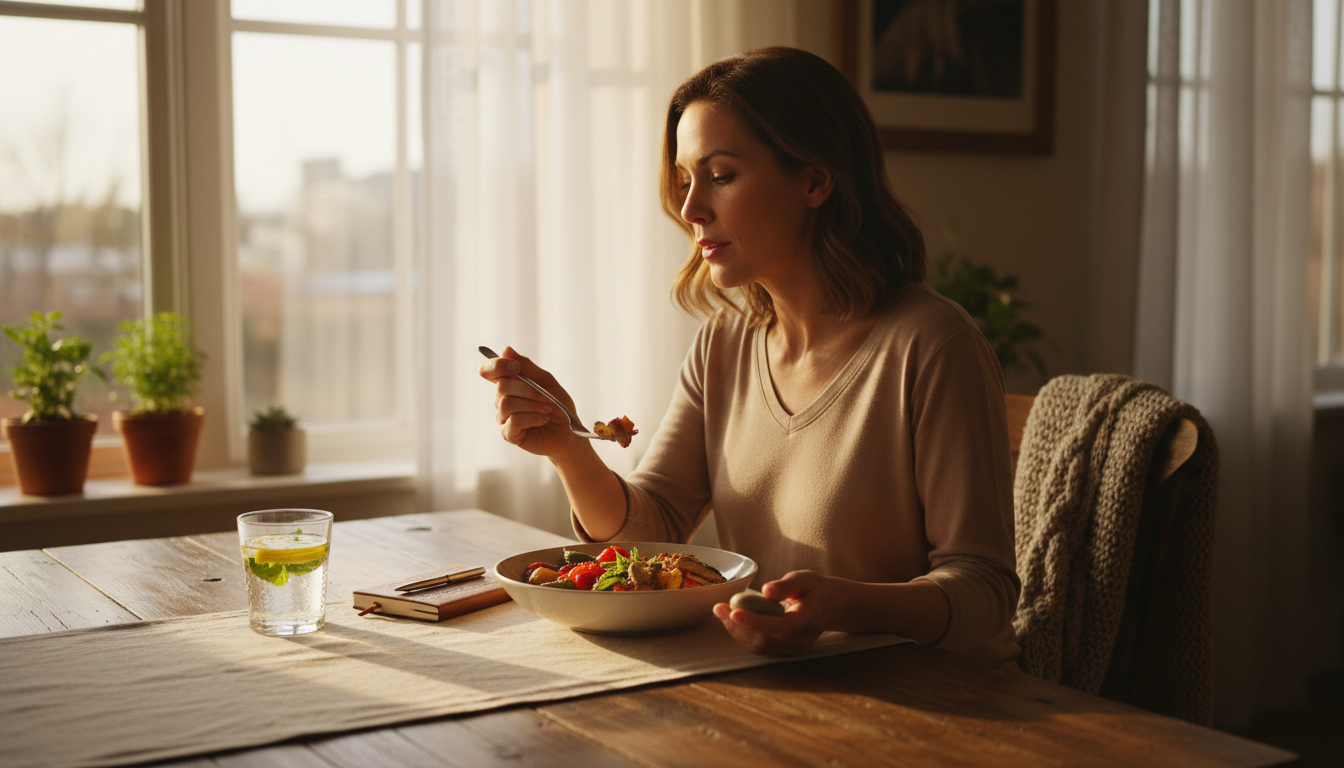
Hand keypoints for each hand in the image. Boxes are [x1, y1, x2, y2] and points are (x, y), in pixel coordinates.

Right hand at [479, 346, 582, 457]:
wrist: (569, 432)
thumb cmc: (558, 406)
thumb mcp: (546, 381)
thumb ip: (527, 367)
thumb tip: (506, 349)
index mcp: (509, 384)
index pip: (489, 370)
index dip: (497, 365)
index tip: (517, 367)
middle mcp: (501, 400)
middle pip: (501, 386)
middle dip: (528, 390)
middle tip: (547, 398)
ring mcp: (503, 418)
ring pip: (507, 403)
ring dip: (533, 405)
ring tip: (547, 410)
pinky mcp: (508, 434)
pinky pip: (514, 420)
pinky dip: (533, 417)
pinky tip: (542, 420)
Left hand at [712, 570, 833, 655]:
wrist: (832, 607)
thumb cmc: (817, 590)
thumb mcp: (805, 579)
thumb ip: (786, 585)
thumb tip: (766, 591)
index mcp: (807, 621)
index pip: (779, 626)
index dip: (754, 621)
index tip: (734, 611)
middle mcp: (799, 640)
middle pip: (764, 640)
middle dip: (737, 625)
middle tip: (718, 607)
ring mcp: (792, 649)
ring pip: (759, 646)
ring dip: (736, 631)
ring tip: (720, 612)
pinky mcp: (784, 651)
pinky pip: (760, 647)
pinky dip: (743, 634)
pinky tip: (732, 620)